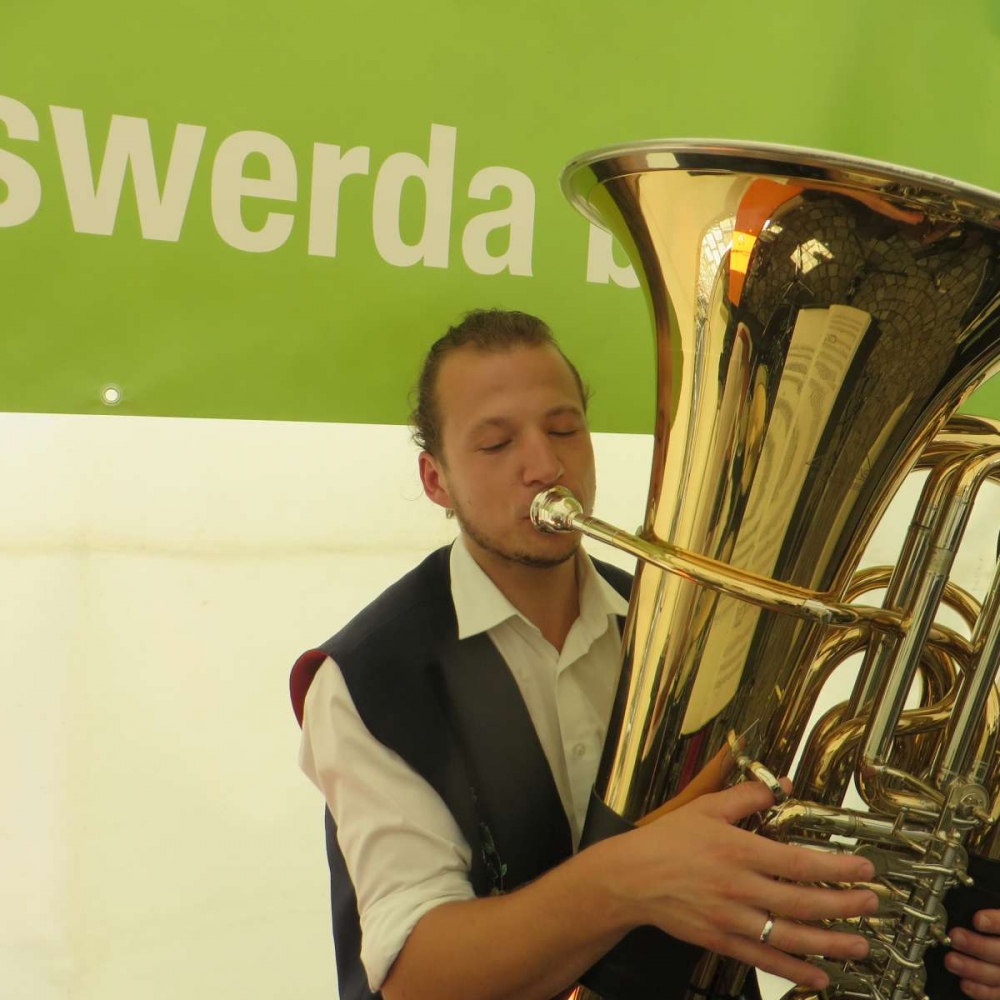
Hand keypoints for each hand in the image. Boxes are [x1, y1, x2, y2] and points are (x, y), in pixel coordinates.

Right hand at [618, 778, 878, 991]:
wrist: (631, 877)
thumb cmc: (667, 840)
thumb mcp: (706, 808)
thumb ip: (747, 796)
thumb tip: (782, 786)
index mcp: (738, 850)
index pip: (799, 863)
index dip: (838, 869)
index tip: (864, 870)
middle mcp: (739, 888)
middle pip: (803, 902)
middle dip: (845, 906)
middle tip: (873, 905)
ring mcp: (731, 919)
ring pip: (790, 937)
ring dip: (830, 944)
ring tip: (860, 945)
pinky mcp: (721, 941)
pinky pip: (764, 960)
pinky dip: (794, 971)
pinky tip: (819, 976)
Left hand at [947, 911, 999, 998]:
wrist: (998, 947)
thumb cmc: (993, 930)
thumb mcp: (995, 912)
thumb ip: (990, 912)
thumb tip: (966, 906)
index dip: (995, 922)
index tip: (977, 919)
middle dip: (978, 946)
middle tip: (955, 937)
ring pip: (999, 975)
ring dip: (974, 969)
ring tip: (951, 961)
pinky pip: (998, 994)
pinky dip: (982, 992)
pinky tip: (965, 984)